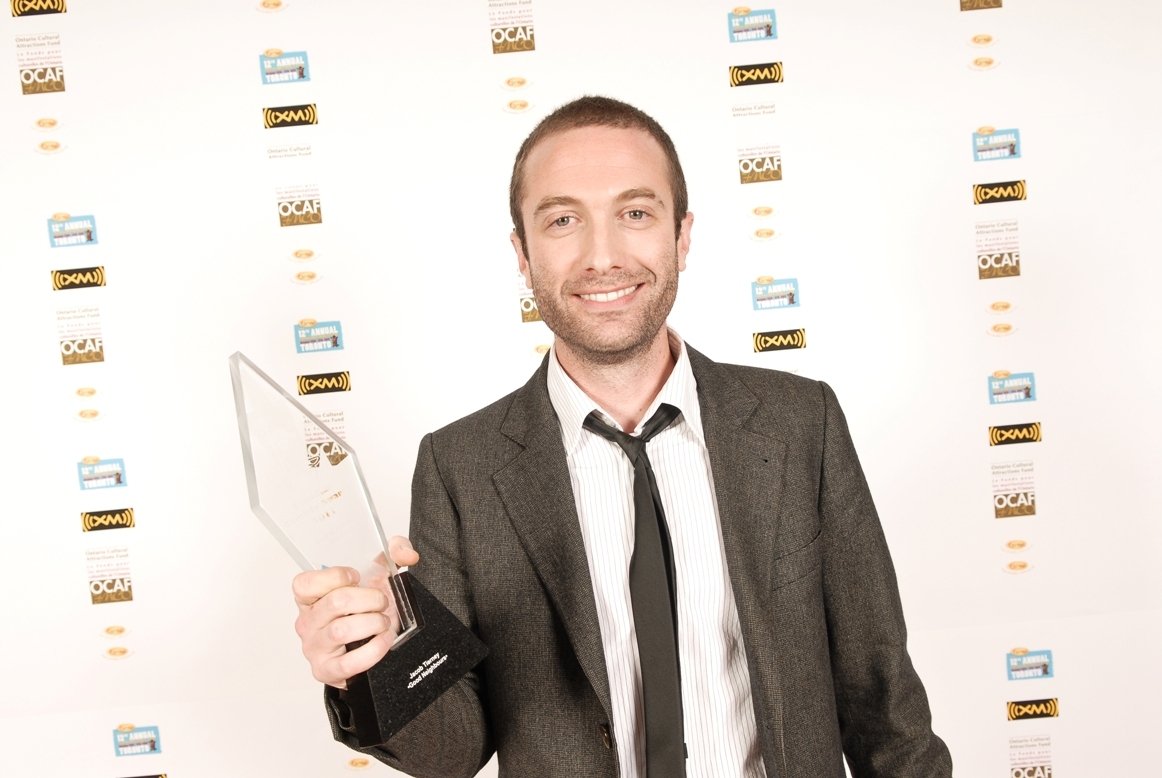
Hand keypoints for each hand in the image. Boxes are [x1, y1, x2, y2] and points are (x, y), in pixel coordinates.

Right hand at [292, 535, 420, 688]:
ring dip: (373, 623)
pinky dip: (374, 649)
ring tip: (383, 622)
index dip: (336, 576)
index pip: (305, 583)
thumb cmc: (366, 611)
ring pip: (342, 630)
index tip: (356, 577)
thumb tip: (406, 554)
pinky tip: (384, 641)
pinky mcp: (327, 670)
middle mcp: (308, 622)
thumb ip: (395, 552)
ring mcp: (315, 648)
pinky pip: (350, 662)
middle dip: (369, 599)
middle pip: (335, 602)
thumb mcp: (378, 576)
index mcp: (311, 598)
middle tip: (382, 602)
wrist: (369, 648)